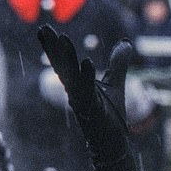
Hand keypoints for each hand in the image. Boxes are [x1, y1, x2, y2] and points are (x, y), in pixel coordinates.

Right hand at [38, 25, 131, 166]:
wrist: (113, 142)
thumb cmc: (109, 115)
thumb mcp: (115, 83)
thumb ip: (118, 63)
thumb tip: (126, 43)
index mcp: (77, 85)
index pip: (63, 63)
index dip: (53, 47)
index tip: (44, 30)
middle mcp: (75, 92)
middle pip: (62, 66)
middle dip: (54, 47)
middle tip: (44, 28)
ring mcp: (82, 101)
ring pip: (71, 77)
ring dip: (67, 58)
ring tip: (64, 39)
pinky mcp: (92, 110)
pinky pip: (87, 92)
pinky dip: (87, 77)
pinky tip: (88, 62)